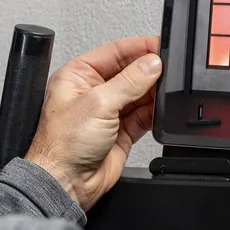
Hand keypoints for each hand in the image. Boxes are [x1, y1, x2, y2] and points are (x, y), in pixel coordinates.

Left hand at [26, 36, 161, 210]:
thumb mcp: (98, 103)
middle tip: (167, 69)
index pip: (114, 51)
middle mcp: (92, 92)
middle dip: (149, 70)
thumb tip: (151, 64)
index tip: (159, 45)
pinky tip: (161, 109)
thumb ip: (129, 82)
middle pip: (129, 71)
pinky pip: (144, 116)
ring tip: (166, 89)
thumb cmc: (62, 146)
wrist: (66, 183)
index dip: (138, 47)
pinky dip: (154, 112)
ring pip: (139, 94)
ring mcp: (108, 112)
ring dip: (153, 92)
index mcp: (78, 76)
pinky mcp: (121, 132)